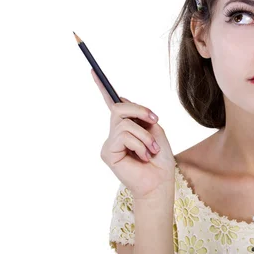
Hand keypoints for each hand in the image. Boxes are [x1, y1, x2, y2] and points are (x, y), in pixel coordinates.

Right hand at [91, 69, 175, 199]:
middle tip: (155, 120)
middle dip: (140, 111)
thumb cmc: (160, 159)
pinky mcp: (107, 152)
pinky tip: (143, 157)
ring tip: (150, 150)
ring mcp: (109, 143)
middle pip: (119, 107)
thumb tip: (122, 100)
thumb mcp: (155, 130)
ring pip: (124, 123)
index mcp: (126, 126)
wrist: (160, 182)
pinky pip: (123, 136)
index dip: (101, 87)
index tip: (93, 71)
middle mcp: (114, 133)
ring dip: (144, 135)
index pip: (112, 104)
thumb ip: (141, 116)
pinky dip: (140, 144)